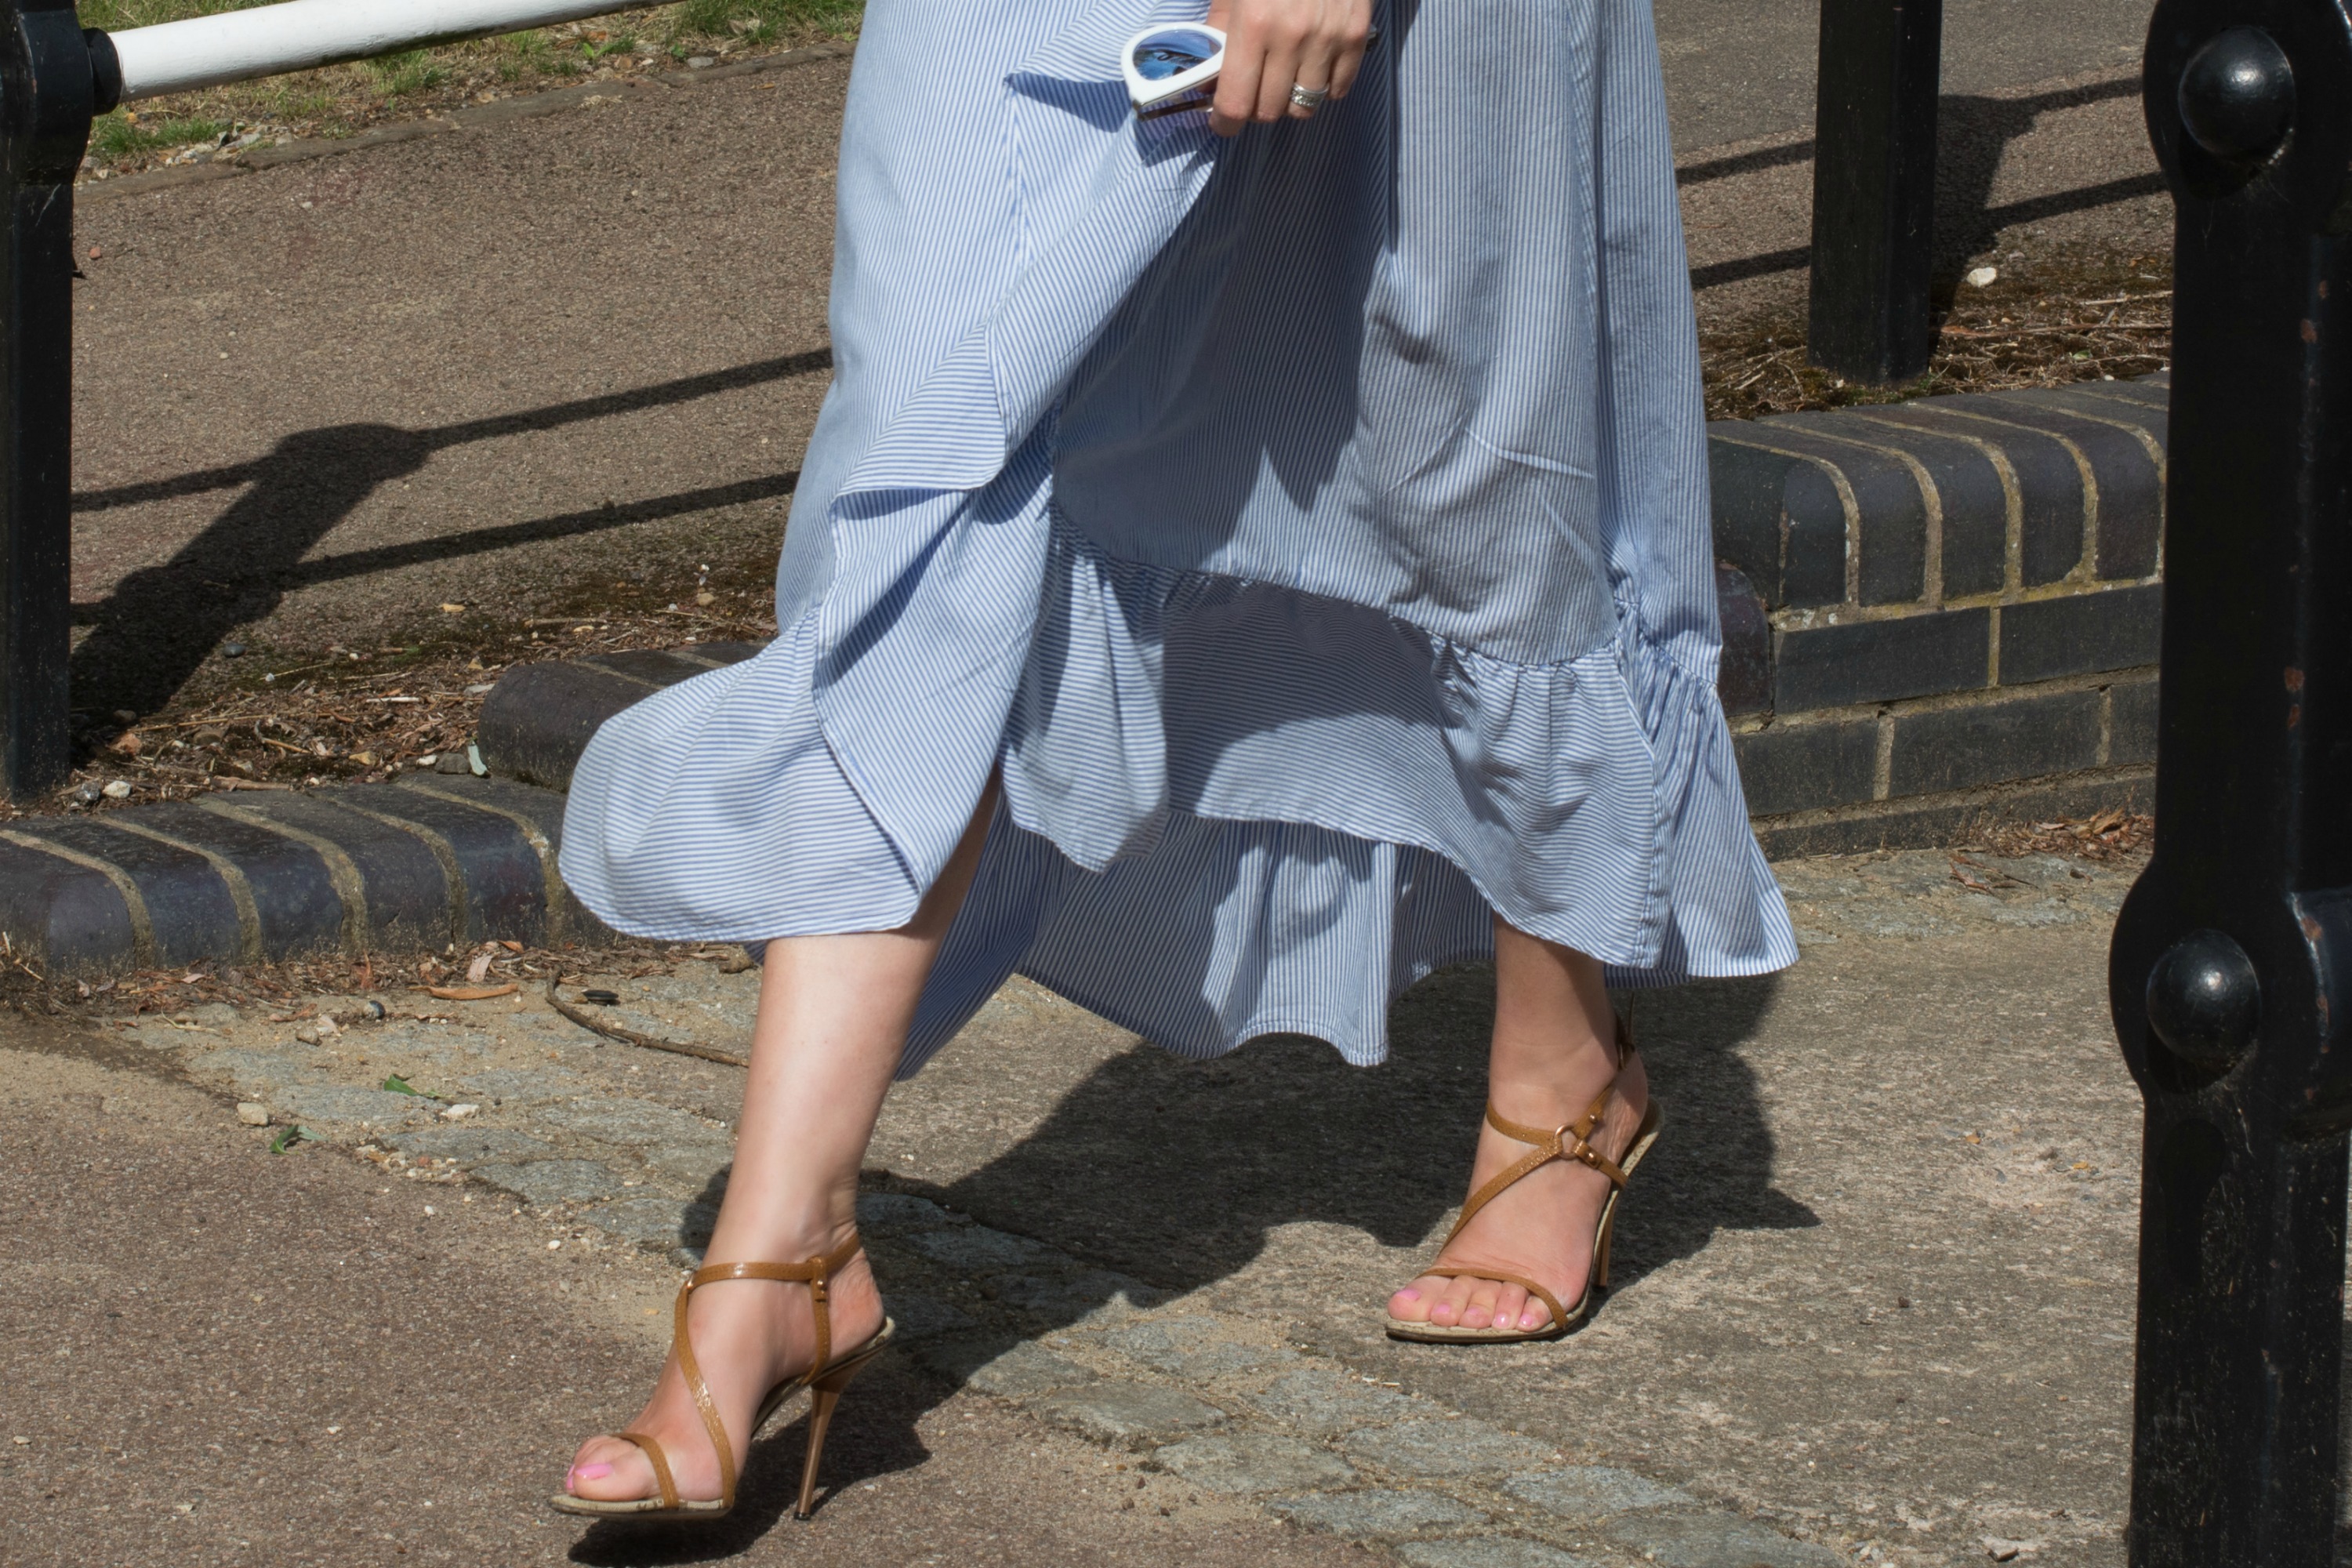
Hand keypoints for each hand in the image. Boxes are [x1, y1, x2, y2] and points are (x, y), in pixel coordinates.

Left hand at [1203, 0, 1372, 135]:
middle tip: (1253, 92)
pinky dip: (1323, 88)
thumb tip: (1209, 80)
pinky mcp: (1355, 36)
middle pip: (1269, 111)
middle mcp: (1291, 37)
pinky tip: (1313, 67)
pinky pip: (1337, 90)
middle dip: (1256, 109)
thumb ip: (1219, 33)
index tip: (1223, 123)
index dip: (1225, 123)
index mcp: (1253, 24)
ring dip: (1289, 101)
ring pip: (1304, 107)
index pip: (1236, 103)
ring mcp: (1328, 39)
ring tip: (1284, 80)